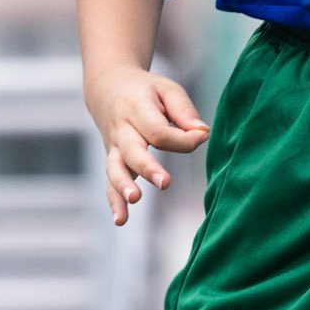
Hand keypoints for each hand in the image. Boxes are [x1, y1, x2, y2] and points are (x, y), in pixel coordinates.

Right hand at [98, 66, 208, 224]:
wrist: (108, 89)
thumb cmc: (146, 91)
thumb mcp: (167, 89)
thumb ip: (184, 110)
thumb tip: (202, 133)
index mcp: (136, 108)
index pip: (159, 131)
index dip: (182, 137)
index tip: (202, 135)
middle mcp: (121, 130)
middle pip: (133, 151)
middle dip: (148, 167)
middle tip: (165, 182)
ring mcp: (114, 148)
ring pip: (115, 169)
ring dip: (124, 187)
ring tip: (135, 199)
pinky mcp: (113, 161)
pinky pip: (109, 183)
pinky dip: (114, 202)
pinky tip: (121, 220)